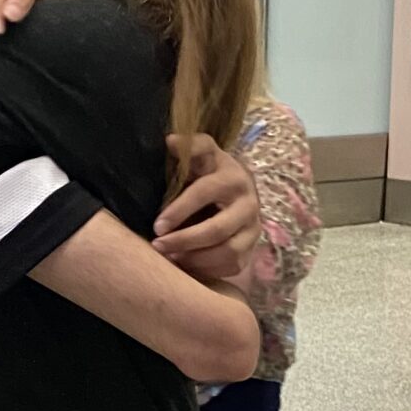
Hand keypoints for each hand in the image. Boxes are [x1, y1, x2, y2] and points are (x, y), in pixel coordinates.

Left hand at [152, 135, 260, 280]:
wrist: (237, 188)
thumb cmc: (209, 170)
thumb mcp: (203, 154)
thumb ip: (190, 147)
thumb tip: (170, 141)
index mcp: (233, 177)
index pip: (204, 193)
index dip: (179, 210)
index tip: (156, 226)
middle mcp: (249, 203)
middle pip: (216, 230)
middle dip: (184, 241)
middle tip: (158, 246)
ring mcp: (254, 228)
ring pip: (227, 252)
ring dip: (195, 259)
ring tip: (170, 258)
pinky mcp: (253, 247)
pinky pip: (233, 265)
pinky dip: (208, 269)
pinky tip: (186, 265)